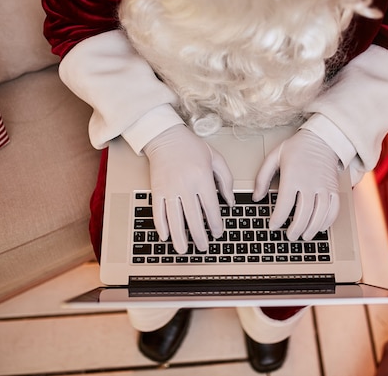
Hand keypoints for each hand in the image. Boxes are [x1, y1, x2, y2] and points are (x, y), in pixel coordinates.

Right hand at [143, 125, 234, 253]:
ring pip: (174, 219)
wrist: (166, 137)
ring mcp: (169, 189)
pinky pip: (158, 212)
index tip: (217, 233)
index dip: (214, 224)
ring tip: (183, 250)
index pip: (210, 208)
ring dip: (179, 237)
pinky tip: (166, 237)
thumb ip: (226, 180)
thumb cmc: (192, 147)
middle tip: (203, 248)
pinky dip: (161, 226)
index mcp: (202, 178)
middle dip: (199, 236)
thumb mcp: (216, 159)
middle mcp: (185, 186)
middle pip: (193, 218)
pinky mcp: (156, 190)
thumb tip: (230, 201)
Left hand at [253, 129, 339, 240]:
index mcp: (292, 176)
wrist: (322, 139)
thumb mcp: (273, 157)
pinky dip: (327, 221)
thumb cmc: (297, 148)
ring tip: (304, 236)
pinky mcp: (334, 188)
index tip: (273, 226)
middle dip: (296, 229)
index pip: (284, 204)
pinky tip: (320, 227)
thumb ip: (262, 177)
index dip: (278, 219)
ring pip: (320, 214)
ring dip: (312, 228)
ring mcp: (324, 187)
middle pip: (303, 213)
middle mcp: (310, 183)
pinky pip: (334, 208)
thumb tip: (256, 197)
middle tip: (289, 236)